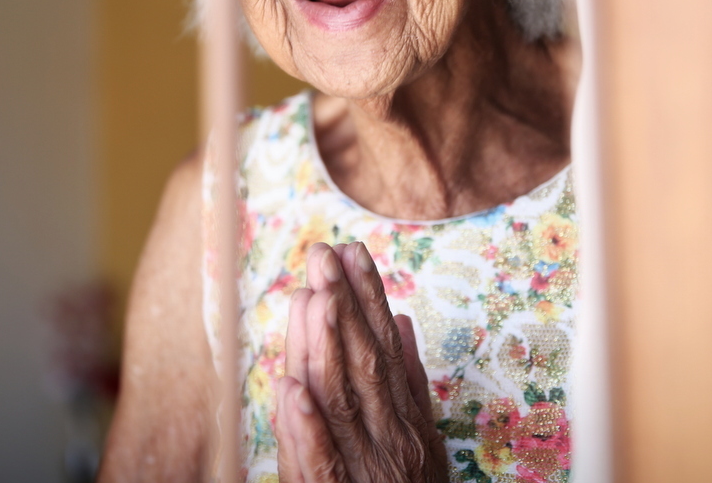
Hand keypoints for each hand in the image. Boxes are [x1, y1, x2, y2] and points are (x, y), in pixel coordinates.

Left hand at [274, 242, 447, 482]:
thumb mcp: (422, 440)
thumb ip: (410, 381)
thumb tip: (401, 320)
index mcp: (406, 420)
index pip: (386, 349)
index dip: (369, 298)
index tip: (352, 251)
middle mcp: (391, 439)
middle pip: (365, 364)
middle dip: (345, 305)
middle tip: (324, 254)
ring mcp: (367, 470)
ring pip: (341, 402)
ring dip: (325, 347)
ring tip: (310, 299)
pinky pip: (320, 464)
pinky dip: (305, 428)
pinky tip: (289, 388)